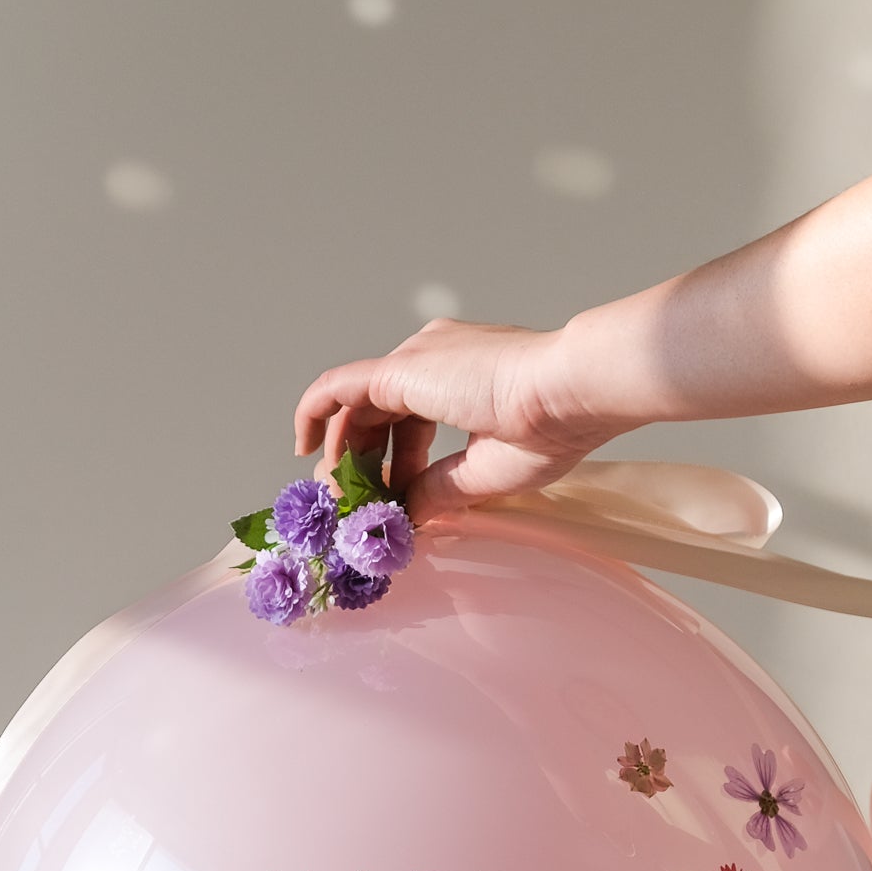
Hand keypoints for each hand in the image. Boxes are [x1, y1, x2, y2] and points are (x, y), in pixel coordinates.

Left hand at [293, 317, 619, 520]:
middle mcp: (436, 358)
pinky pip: (337, 389)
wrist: (569, 392)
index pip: (410, 419)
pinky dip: (314, 415)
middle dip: (362, 463)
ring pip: (356, 406)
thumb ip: (439, 488)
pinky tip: (302, 448)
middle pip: (377, 413)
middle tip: (353, 507)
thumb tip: (407, 512)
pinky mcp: (400, 369)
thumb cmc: (551, 429)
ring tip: (337, 499)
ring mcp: (417, 358)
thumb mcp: (485, 471)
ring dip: (341, 454)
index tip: (388, 503)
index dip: (392, 464)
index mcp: (465, 377)